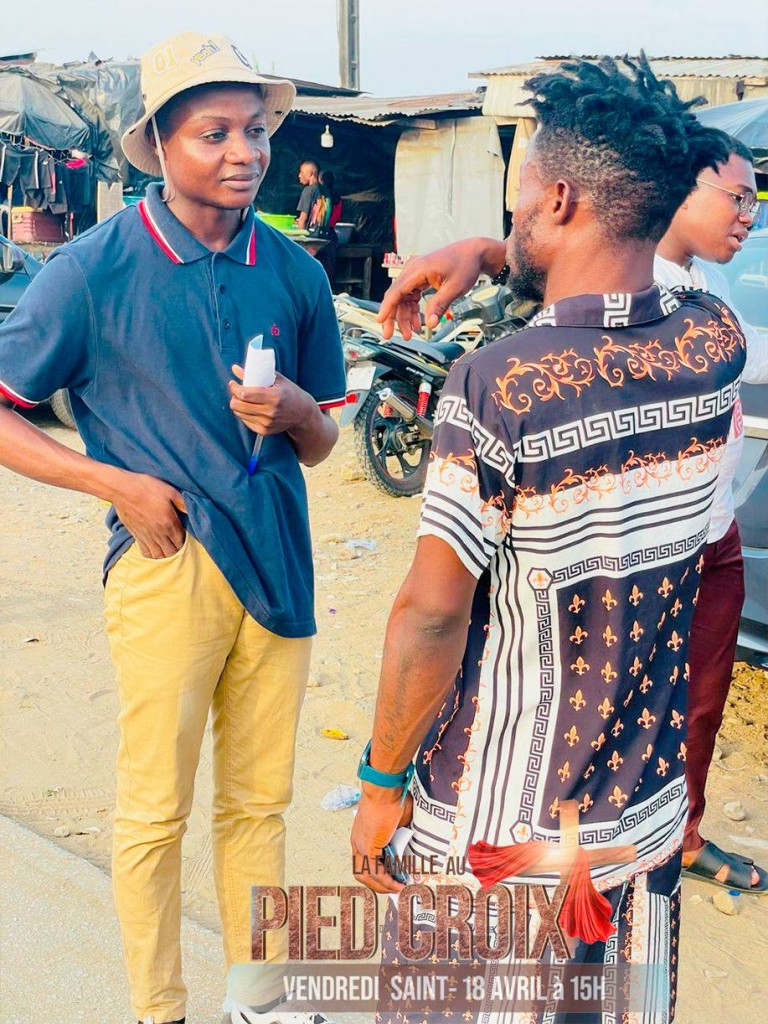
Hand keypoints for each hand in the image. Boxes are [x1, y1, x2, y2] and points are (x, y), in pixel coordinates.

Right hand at [110, 471, 186, 558]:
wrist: (123, 489)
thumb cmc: (146, 487)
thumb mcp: (170, 491)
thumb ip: (182, 503)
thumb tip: (192, 511)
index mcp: (169, 522)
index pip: (180, 540)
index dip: (183, 539)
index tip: (182, 532)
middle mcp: (159, 533)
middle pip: (171, 551)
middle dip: (176, 548)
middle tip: (175, 540)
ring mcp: (146, 536)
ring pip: (159, 555)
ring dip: (164, 553)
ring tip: (166, 545)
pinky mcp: (136, 536)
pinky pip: (145, 552)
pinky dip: (151, 553)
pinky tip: (154, 547)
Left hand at [228, 367, 313, 435]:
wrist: (302, 413)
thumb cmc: (289, 393)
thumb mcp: (276, 380)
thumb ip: (256, 373)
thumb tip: (235, 369)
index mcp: (274, 397)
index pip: (245, 394)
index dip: (235, 388)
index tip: (233, 383)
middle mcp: (270, 412)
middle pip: (238, 406)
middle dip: (233, 397)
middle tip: (236, 391)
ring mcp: (267, 423)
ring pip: (239, 414)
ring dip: (237, 405)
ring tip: (243, 399)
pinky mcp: (265, 431)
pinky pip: (246, 422)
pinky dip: (244, 414)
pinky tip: (250, 408)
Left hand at [351, 786, 413, 893]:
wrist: (385, 789)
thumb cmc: (393, 798)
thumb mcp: (400, 822)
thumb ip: (403, 835)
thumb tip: (413, 846)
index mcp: (362, 836)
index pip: (365, 862)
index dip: (377, 874)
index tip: (393, 880)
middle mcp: (357, 843)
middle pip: (362, 873)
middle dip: (379, 885)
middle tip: (396, 889)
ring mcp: (360, 846)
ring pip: (366, 876)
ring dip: (383, 886)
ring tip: (398, 890)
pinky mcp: (367, 847)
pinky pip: (375, 872)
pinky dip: (387, 881)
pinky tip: (398, 885)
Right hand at [377, 238, 506, 339]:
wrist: (474, 253)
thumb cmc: (466, 265)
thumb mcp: (455, 288)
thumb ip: (440, 305)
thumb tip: (430, 324)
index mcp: (419, 269)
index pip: (397, 290)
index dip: (387, 307)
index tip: (380, 320)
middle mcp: (413, 269)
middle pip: (396, 296)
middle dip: (393, 317)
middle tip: (390, 335)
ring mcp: (415, 273)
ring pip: (403, 299)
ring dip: (405, 316)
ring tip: (411, 332)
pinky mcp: (420, 278)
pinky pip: (410, 296)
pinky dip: (412, 310)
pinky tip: (417, 322)